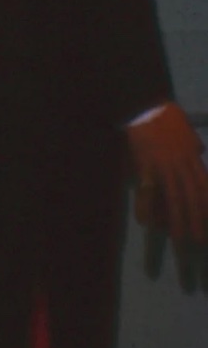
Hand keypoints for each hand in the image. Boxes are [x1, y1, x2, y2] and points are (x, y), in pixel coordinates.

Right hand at [128, 104, 207, 250]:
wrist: (146, 105)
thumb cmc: (165, 116)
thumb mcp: (188, 131)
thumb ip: (194, 145)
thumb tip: (199, 151)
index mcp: (192, 157)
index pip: (205, 187)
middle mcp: (181, 165)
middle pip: (193, 197)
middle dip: (198, 221)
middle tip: (201, 242)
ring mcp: (163, 166)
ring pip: (174, 197)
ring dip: (178, 221)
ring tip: (180, 240)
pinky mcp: (145, 165)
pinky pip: (147, 190)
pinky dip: (146, 207)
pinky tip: (146, 222)